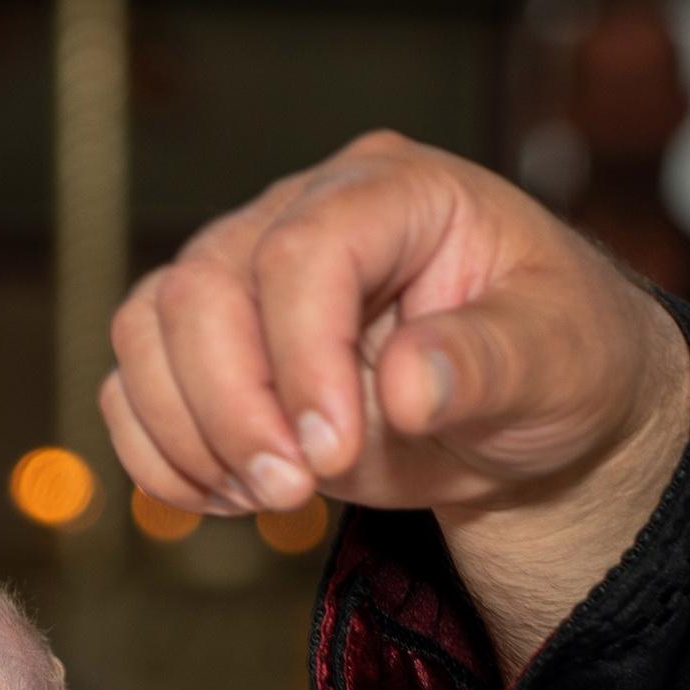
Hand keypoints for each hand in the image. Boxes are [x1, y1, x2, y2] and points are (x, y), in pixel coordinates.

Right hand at [102, 131, 689, 671]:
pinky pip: (131, 389)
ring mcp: (242, 278)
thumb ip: (491, 364)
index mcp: (393, 191)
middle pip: (200, 289)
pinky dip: (161, 457)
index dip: (301, 358)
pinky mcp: (207, 349)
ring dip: (191, 435)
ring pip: (147, 332)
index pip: (303, 250)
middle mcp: (300, 216)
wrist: (522, 418)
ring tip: (272, 496)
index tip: (334, 456)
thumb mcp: (558, 363)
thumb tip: (407, 384)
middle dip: (233, 408)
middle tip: (294, 491)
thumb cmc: (553, 365)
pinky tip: (230, 498)